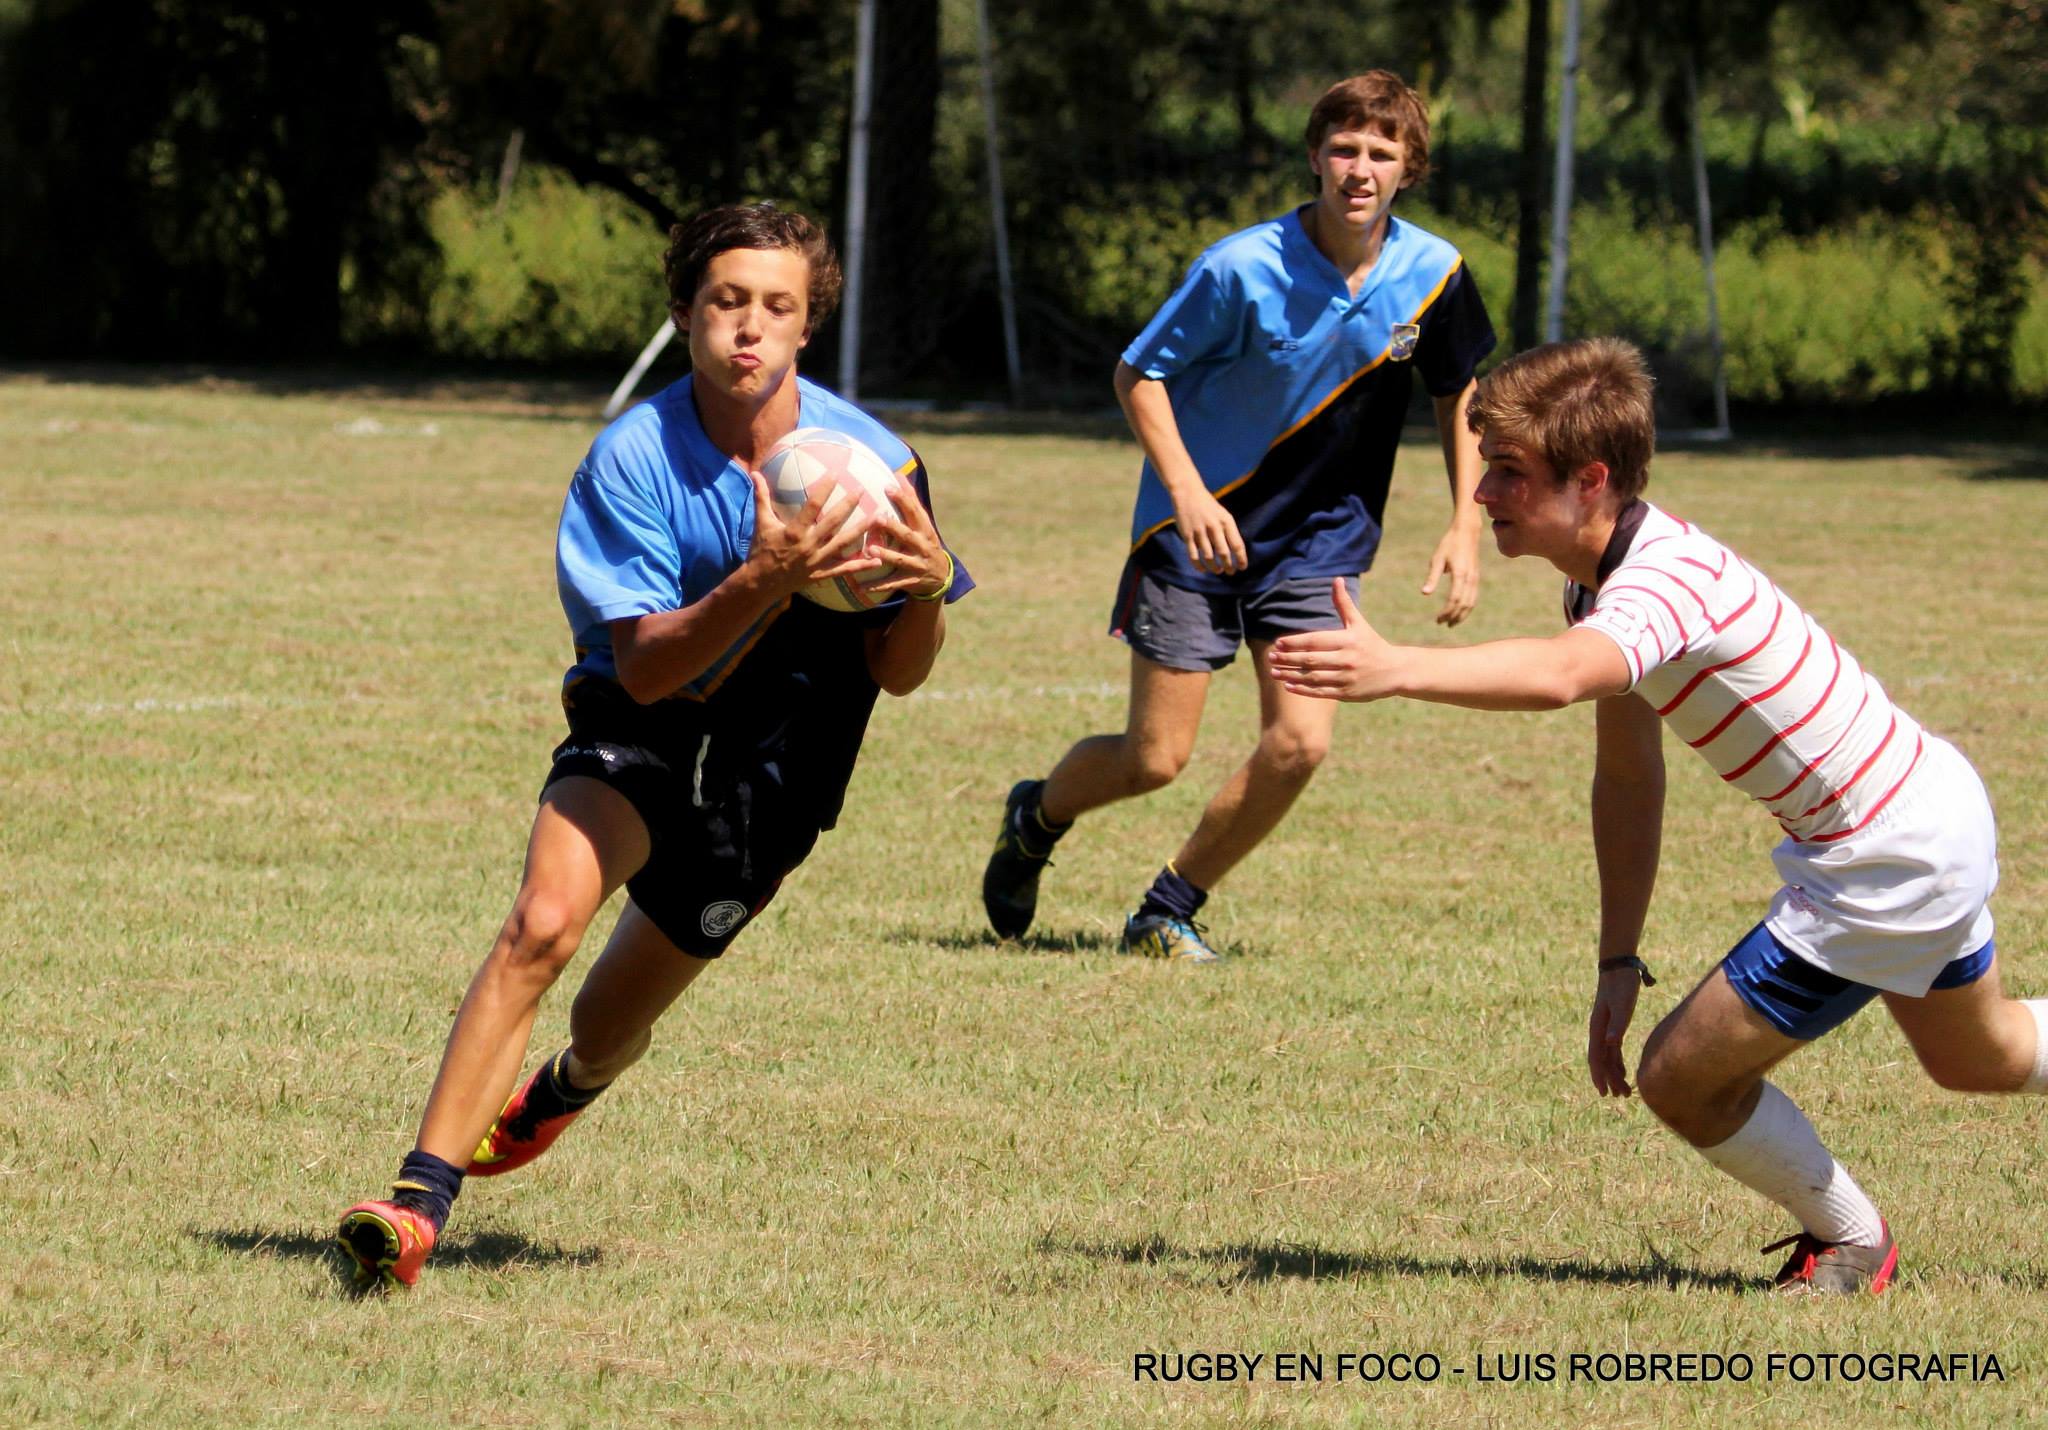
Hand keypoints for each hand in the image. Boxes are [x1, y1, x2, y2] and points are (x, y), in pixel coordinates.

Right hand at [744, 470, 881, 597]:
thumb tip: (755, 473)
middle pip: (833, 522)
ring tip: (878, 518)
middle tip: (861, 490)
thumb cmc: (760, 550)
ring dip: (862, 530)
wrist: (759, 583)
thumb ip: (761, 497)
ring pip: (843, 543)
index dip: (824, 489)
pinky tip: (878, 560)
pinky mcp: (821, 573)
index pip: (812, 505)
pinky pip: (844, 569)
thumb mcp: (761, 522)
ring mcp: (816, 560)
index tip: (835, 473)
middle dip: (848, 505)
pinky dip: (861, 566)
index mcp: (793, 531)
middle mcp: (808, 545)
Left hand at [862, 478, 952, 600]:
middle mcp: (923, 546)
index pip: (915, 512)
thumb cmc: (925, 543)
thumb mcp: (923, 524)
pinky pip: (893, 583)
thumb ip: (911, 501)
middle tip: (876, 518)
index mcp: (925, 530)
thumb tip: (898, 474)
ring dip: (885, 555)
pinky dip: (878, 585)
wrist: (941, 578)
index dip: (904, 499)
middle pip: (908, 535)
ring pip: (900, 560)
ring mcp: (918, 565)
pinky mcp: (911, 582)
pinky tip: (861, 586)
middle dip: (893, 527)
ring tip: (869, 549)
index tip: (889, 487)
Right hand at [1171, 487, 1247, 574]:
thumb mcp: (1223, 514)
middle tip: (1230, 572)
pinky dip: (1199, 565)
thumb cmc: (1208, 505)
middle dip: (1229, 566)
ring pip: (1209, 557)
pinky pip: (1194, 555)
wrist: (1188, 493)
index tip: (1242, 568)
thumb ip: (1228, 531)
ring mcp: (1200, 532)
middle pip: (1224, 553)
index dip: (1241, 559)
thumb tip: (1235, 551)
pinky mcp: (1188, 535)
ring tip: (1218, 571)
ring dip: (1214, 567)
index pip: (1237, 544)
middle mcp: (1214, 527)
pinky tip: (1203, 569)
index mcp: (1226, 521)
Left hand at [1267, 578, 1402, 701]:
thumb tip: (1337, 579)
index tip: (1278, 642)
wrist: (1396, 671)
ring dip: (1291, 675)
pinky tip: (1288, 686)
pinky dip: (1303, 690)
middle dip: (1288, 659)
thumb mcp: (1359, 624)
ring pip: (1313, 677)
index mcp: (1348, 640)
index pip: (1316, 641)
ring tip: (1274, 672)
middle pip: (1311, 659)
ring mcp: (1347, 678)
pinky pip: (1321, 692)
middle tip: (1271, 657)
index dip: (1295, 642)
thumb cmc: (1372, 644)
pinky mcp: (1348, 693)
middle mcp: (1347, 659)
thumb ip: (1344, 604)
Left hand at [1422, 522, 1480, 626]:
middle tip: (1442, 624)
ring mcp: (1475, 578)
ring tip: (1451, 623)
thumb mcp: (1437, 559)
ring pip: (1472, 602)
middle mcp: (1470, 578)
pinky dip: (1467, 607)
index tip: (1437, 619)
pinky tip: (1459, 611)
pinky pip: (1474, 596)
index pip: (1454, 599)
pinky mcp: (1476, 577)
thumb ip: (1432, 577)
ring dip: (1462, 614)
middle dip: (1454, 616)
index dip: (1446, 612)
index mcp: (1460, 574)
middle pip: (1464, 604)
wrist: (1467, 532)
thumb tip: (1424, 593)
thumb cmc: (1449, 544)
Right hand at [1587, 968, 1640, 1097]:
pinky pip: (1614, 1050)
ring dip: (1615, 1074)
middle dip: (1610, 1080)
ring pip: (1608, 1057)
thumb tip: (1611, 1043)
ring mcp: (1606, 1028)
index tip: (1604, 1093)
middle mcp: (1599, 1031)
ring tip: (1625, 1091)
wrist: (1619, 966)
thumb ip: (1617, 1024)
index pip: (1596, 1058)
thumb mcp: (1622, 1004)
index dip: (1599, 1076)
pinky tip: (1625, 1071)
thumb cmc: (1621, 985)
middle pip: (1602, 1061)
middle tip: (1622, 1097)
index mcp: (1598, 1028)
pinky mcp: (1615, 1024)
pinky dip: (1618, 1062)